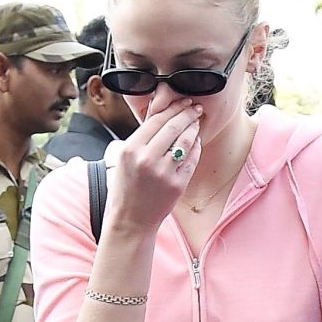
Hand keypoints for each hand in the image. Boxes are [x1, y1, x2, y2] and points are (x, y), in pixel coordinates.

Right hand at [106, 85, 203, 233]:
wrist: (131, 219)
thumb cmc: (126, 187)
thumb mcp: (124, 158)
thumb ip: (141, 136)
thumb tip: (158, 112)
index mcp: (131, 148)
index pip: (156, 120)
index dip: (173, 108)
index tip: (184, 101)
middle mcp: (147, 159)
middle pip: (173, 127)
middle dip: (188, 114)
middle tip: (196, 108)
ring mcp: (163, 173)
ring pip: (185, 142)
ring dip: (193, 129)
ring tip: (196, 122)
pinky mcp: (177, 185)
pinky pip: (191, 160)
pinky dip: (195, 148)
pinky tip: (196, 142)